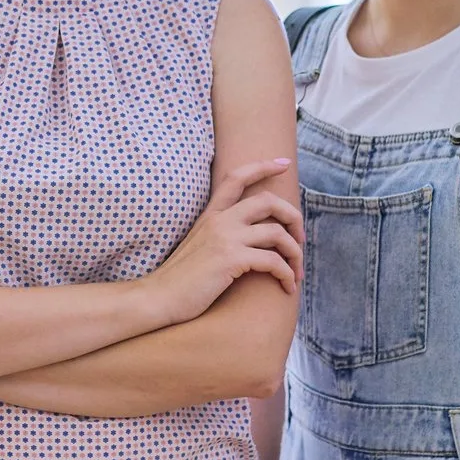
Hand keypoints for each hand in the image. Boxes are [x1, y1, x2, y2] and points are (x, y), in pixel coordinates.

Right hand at [142, 158, 301, 324]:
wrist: (159, 297)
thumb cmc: (180, 279)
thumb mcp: (198, 244)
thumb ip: (218, 234)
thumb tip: (246, 238)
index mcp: (211, 215)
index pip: (237, 177)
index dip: (263, 166)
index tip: (284, 163)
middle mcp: (220, 220)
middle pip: (268, 201)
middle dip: (293, 216)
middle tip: (300, 238)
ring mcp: (225, 238)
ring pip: (277, 233)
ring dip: (295, 253)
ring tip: (297, 272)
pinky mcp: (231, 259)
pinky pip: (274, 261)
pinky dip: (287, 275)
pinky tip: (287, 287)